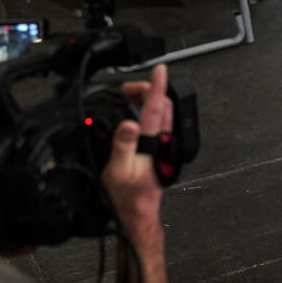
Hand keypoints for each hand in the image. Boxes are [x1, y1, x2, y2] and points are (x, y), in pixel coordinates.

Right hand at [101, 64, 172, 231]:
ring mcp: (162, 147)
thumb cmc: (128, 196)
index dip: (157, 85)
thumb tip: (129, 124)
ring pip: (162, 115)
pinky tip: (137, 116)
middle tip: (128, 88)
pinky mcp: (159, 152)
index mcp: (152, 142)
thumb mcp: (119, 170)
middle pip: (162, 106)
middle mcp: (161, 142)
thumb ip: (124, 145)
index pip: (157, 107)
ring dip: (149, 101)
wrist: (137, 213)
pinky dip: (148, 113)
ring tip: (130, 97)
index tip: (160, 69)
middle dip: (148, 90)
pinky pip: (158, 126)